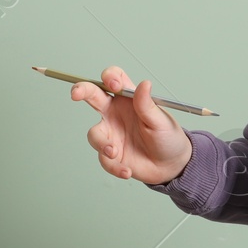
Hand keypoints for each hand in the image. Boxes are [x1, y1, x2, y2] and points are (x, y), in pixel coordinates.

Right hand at [72, 65, 193, 185]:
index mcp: (129, 100)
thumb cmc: (168, 138)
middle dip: (81, 90)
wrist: (171, 166)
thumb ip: (147, 104)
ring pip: (94, 134)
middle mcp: (115, 114)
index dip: (110, 77)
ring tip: (114, 153)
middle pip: (92, 96)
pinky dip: (114, 166)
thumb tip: (144, 84)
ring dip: (102, 143)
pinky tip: (127, 170)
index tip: (114, 85)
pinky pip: (103, 159)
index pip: (114, 80)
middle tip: (76, 93)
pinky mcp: (111, 155)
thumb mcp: (161, 121)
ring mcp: (111, 134)